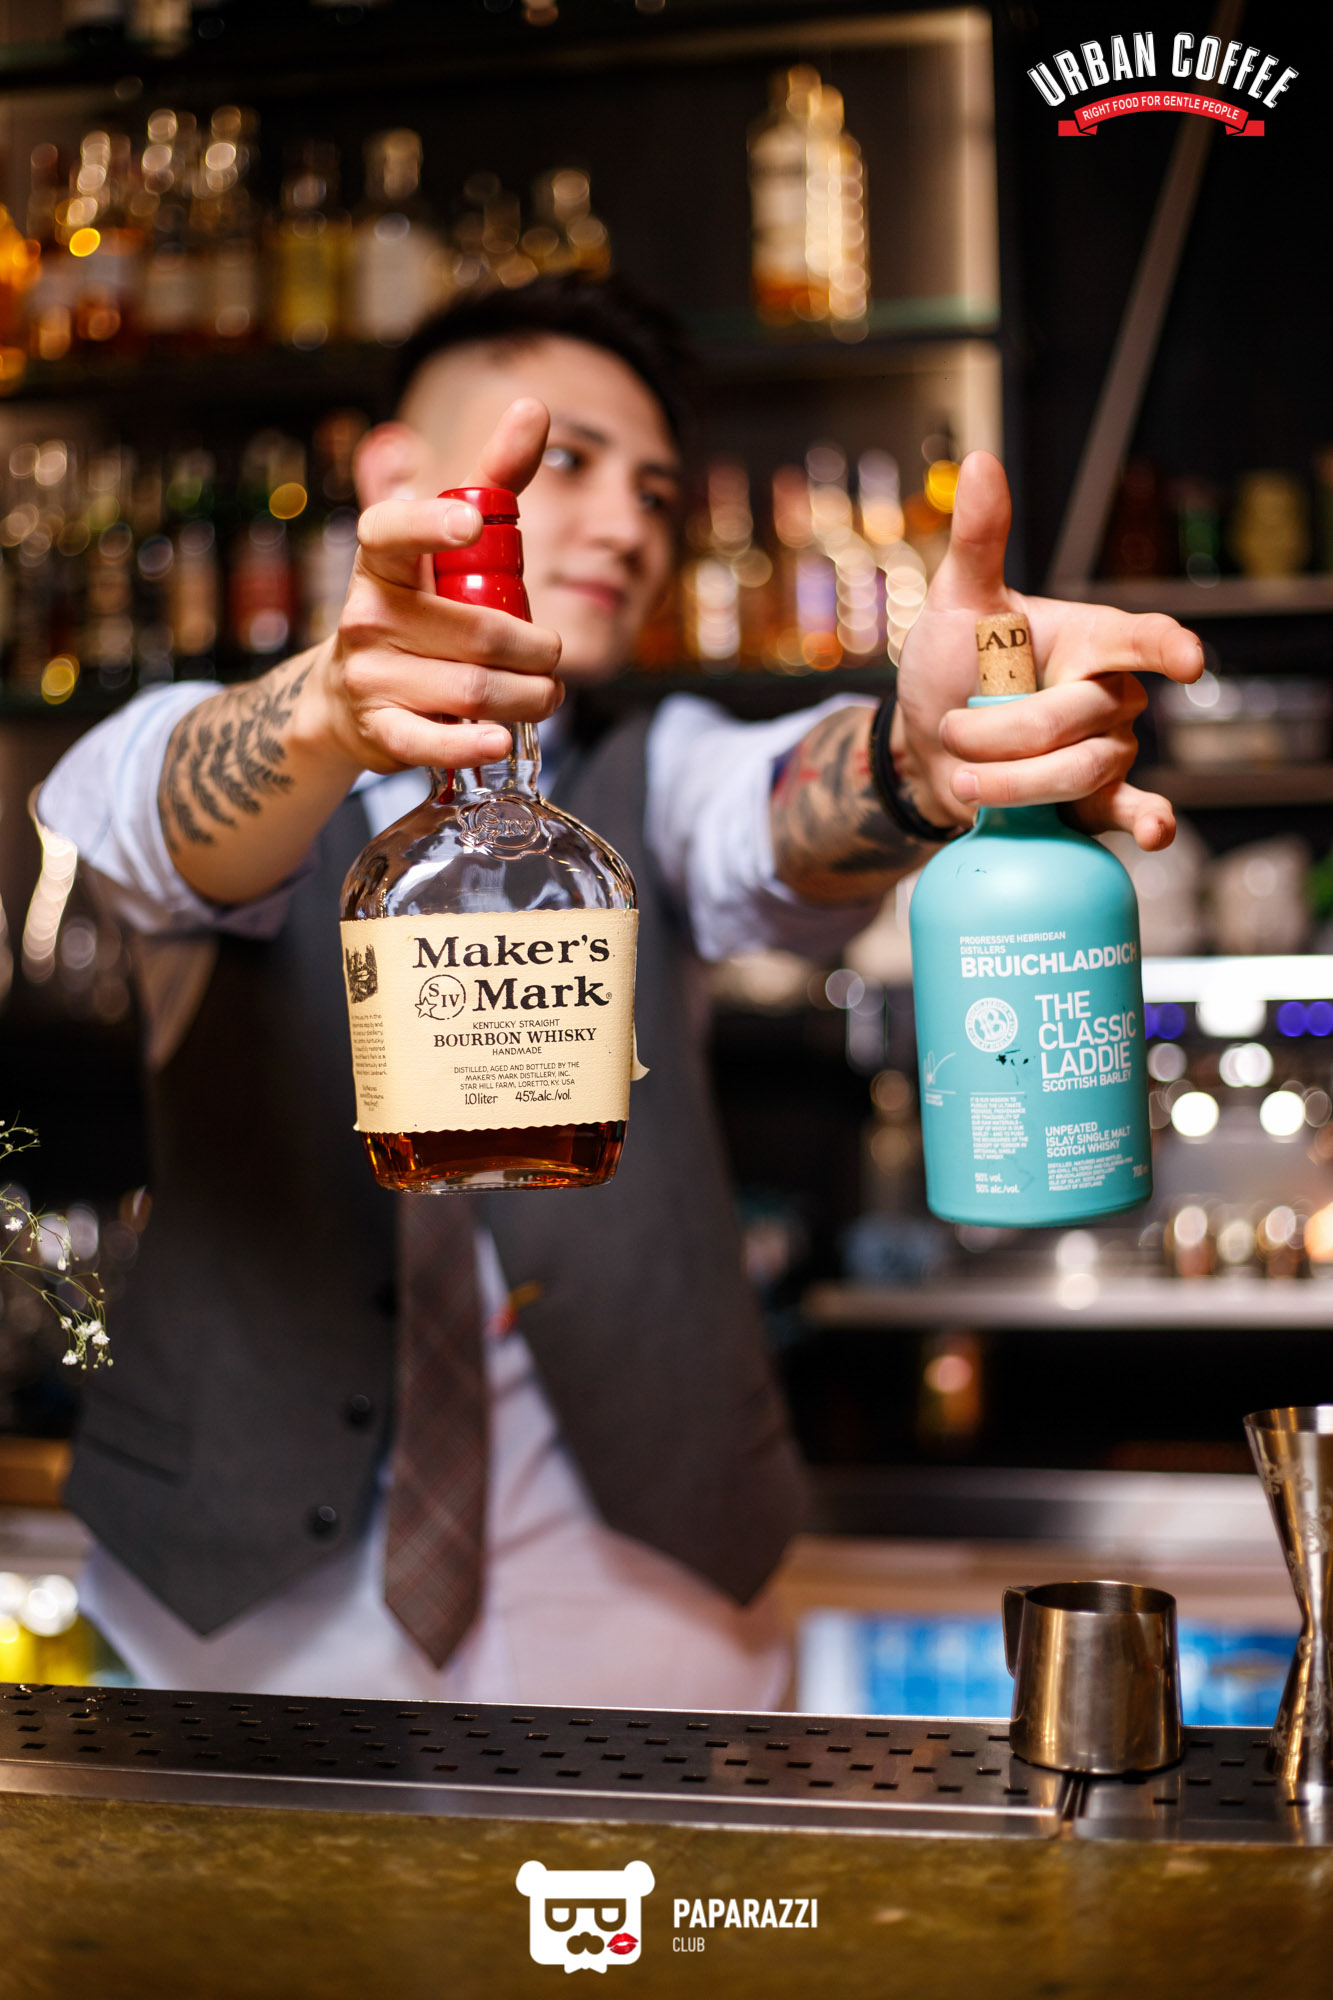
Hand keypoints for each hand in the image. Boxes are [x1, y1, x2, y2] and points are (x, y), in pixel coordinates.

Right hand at [302, 398, 564, 775]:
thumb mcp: (445, 544)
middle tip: (552, 657)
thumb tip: (535, 408)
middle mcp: (367, 614)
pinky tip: (502, 739)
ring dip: (530, 697)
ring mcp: (370, 676)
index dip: (431, 526)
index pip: (392, 532)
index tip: (470, 522)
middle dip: (535, 650)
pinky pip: (432, 743)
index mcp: (381, 560)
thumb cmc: (416, 606)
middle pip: (477, 633)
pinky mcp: (380, 732)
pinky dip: (473, 745)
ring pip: (473, 689)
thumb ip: (492, 480)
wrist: (347, 696)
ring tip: (546, 695)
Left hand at [894, 451, 1203, 850]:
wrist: (924, 749)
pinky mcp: (1091, 799)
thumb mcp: (956, 602)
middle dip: (1006, 731)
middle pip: (1084, 716)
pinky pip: (1129, 810)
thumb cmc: (950, 668)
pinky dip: (1146, 822)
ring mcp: (1106, 749)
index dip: (1164, 648)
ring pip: (1085, 768)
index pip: (1141, 639)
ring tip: (966, 775)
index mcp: (1088, 640)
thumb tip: (980, 462)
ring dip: (1014, 779)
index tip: (1187, 661)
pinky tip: (1154, 832)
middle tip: (953, 730)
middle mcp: (1108, 694)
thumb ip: (979, 540)